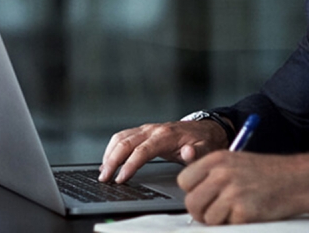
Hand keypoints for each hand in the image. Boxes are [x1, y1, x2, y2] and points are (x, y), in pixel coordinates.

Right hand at [99, 120, 229, 183]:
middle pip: (126, 143)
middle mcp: (153, 129)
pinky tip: (108, 161)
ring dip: (109, 154)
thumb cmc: (203, 141)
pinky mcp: (143, 131)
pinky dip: (112, 148)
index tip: (120, 179)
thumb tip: (187, 153)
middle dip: (112, 161)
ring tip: (103, 172)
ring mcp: (147, 129)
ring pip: (121, 138)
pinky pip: (123, 137)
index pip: (142, 150)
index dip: (129, 165)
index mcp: (166, 135)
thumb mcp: (205, 149)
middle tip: (105, 178)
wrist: (204, 129)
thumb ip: (196, 153)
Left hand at [177, 151, 308, 224]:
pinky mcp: (243, 212)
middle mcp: (222, 174)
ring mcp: (232, 193)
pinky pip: (227, 226)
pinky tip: (248, 213)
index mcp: (217, 159)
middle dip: (201, 212)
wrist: (296, 180)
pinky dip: (236, 224)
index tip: (201, 196)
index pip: (184, 180)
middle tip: (213, 212)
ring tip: (235, 211)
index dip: (192, 191)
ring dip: (220, 220)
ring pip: (208, 219)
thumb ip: (212, 174)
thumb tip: (191, 192)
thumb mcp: (236, 162)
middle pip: (192, 203)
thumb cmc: (268, 172)